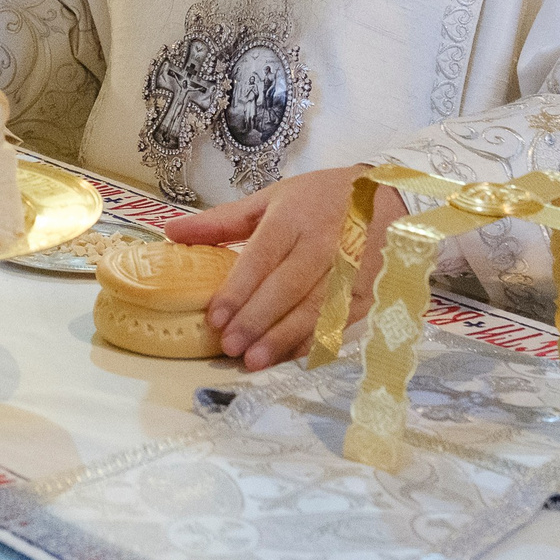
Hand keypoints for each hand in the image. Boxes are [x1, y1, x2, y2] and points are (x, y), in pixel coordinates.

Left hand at [161, 164, 406, 370]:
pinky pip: (339, 322)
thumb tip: (171, 232)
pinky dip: (314, 341)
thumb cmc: (319, 199)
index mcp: (293, 218)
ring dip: (284, 337)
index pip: (262, 257)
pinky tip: (290, 356)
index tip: (215, 317)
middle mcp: (323, 244)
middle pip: (288, 287)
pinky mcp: (368, 292)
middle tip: (230, 346)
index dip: (238, 290)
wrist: (388, 198)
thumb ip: (221, 221)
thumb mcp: (270, 199)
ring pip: (315, 309)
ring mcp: (350, 270)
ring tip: (254, 360)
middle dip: (257, 319)